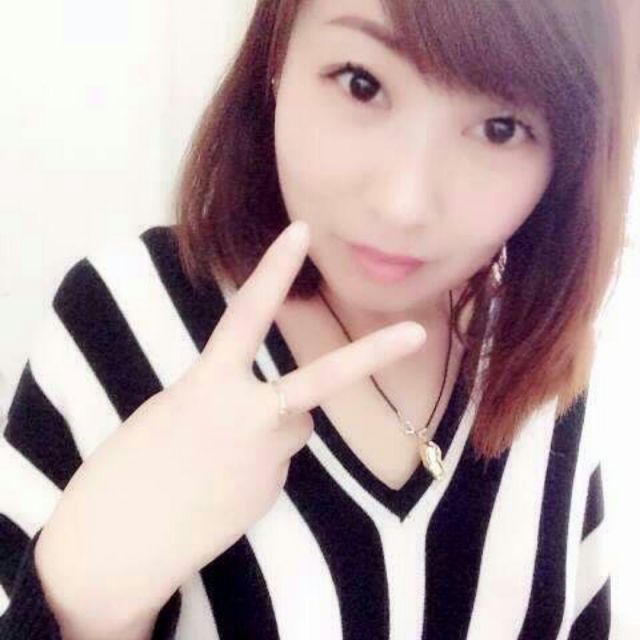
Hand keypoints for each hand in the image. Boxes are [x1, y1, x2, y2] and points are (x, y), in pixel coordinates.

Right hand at [34, 220, 427, 624]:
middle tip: (416, 333)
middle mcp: (251, 416)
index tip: (301, 232)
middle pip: (320, 382)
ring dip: (269, 431)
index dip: (273, 270)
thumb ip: (224, 400)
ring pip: (290, 426)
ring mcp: (269, 458)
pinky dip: (255, 466)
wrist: (119, 546)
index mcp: (208, 385)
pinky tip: (221, 486)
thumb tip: (270, 412)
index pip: (247, 314)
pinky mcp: (274, 492)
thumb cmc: (128, 469)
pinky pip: (275, 461)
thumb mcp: (170, 413)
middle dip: (372, 355)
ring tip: (218, 459)